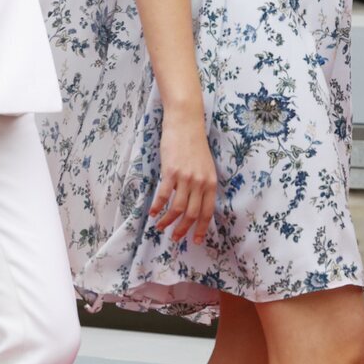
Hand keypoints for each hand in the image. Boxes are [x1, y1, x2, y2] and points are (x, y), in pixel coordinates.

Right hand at [151, 107, 216, 244]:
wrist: (185, 123)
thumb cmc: (194, 144)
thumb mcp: (205, 166)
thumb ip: (202, 184)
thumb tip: (195, 203)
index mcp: (211, 182)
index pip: (207, 212)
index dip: (201, 228)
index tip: (195, 240)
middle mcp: (200, 182)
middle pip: (192, 214)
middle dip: (183, 230)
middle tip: (175, 238)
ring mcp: (186, 177)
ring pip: (177, 208)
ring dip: (168, 221)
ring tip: (160, 227)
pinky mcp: (171, 171)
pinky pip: (164, 195)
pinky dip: (157, 207)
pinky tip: (152, 212)